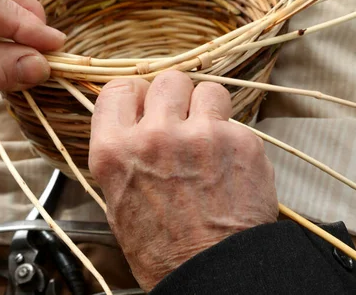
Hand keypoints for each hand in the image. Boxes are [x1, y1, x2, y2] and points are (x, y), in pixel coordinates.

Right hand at [89, 70, 277, 290]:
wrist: (212, 275)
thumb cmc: (163, 249)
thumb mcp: (117, 200)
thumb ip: (122, 152)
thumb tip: (131, 124)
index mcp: (115, 150)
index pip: (118, 88)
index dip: (134, 94)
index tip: (144, 102)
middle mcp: (154, 136)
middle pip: (166, 80)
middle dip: (174, 96)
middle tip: (180, 118)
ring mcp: (200, 136)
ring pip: (207, 90)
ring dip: (208, 108)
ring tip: (209, 136)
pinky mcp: (240, 142)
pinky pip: (236, 121)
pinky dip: (233, 138)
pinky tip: (228, 165)